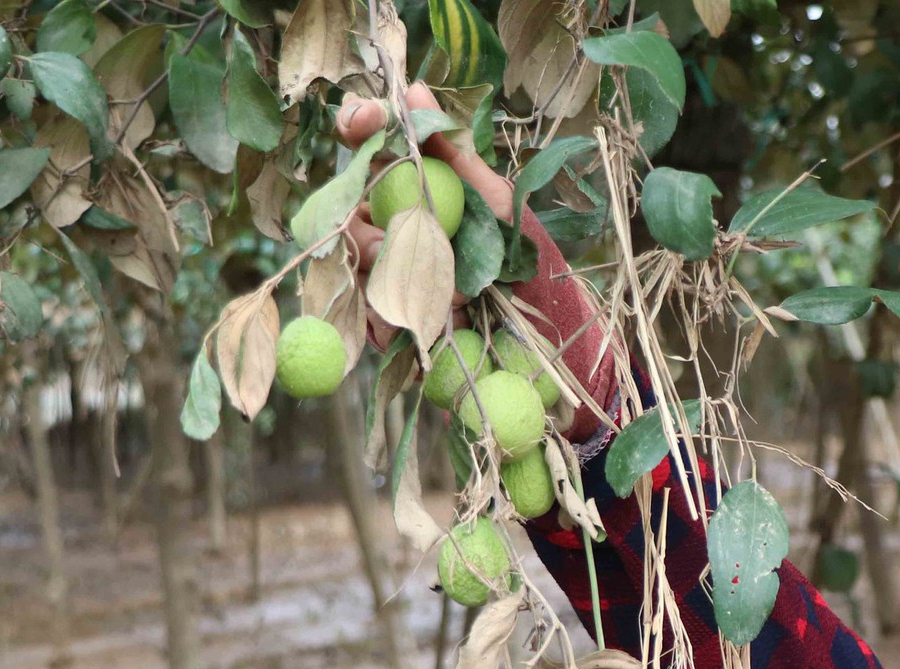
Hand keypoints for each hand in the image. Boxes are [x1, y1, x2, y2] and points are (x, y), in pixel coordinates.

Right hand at [333, 82, 611, 441]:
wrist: (550, 348)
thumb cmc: (529, 267)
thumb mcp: (499, 205)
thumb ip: (455, 153)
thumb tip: (412, 90)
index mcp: (416, 191)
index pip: (368, 147)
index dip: (359, 128)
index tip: (366, 122)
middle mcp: (390, 231)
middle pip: (349, 210)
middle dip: (381, 228)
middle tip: (417, 246)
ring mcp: (384, 280)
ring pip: (354, 264)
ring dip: (400, 279)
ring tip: (454, 300)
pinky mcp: (386, 327)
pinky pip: (367, 317)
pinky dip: (394, 321)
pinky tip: (430, 328)